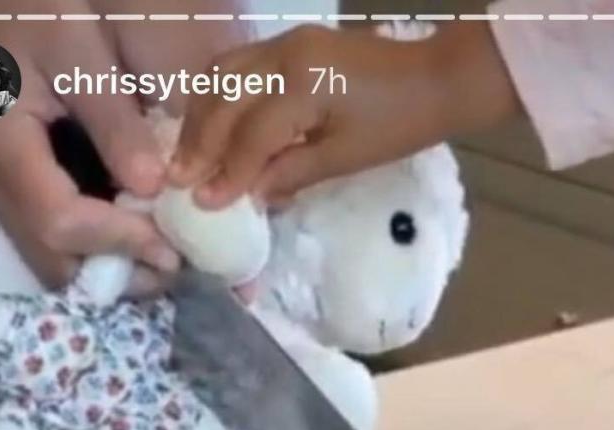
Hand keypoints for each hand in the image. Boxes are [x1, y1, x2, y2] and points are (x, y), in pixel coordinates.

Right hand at [0, 5, 173, 287]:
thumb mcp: (74, 48)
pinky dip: (94, 245)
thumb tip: (154, 187)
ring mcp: (0, 194)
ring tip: (160, 249)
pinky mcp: (12, 190)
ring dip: (108, 264)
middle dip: (116, 273)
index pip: (63, 226)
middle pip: (55, 265)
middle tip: (171, 261)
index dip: (119, 243)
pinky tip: (132, 226)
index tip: (171, 246)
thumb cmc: (21, 12)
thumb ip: (113, 119)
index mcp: (5, 155)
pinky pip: (52, 238)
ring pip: (53, 260)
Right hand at [171, 23, 519, 205]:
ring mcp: (285, 43)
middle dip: (200, 142)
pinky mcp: (290, 44)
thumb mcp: (344, 159)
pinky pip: (239, 66)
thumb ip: (292, 172)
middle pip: (225, 99)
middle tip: (178, 179)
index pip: (250, 135)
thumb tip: (249, 196)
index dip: (225, 172)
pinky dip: (219, 96)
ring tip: (188, 154)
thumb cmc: (397, 125)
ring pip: (223, 76)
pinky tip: (210, 123)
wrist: (434, 78)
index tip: (202, 203)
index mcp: (302, 85)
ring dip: (201, 116)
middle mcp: (284, 55)